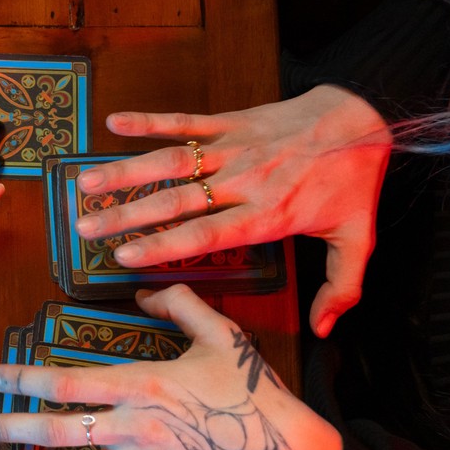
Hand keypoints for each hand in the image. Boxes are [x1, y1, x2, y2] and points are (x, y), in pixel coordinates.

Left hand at [0, 286, 341, 449]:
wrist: (288, 449)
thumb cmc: (252, 389)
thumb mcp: (221, 333)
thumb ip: (179, 304)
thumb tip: (142, 290)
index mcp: (142, 385)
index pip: (68, 381)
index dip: (24, 378)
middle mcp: (134, 428)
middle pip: (57, 431)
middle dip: (9, 429)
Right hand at [79, 84, 391, 336]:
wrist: (363, 119)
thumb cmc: (354, 181)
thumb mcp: (357, 239)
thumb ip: (341, 288)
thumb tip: (323, 330)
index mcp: (266, 215)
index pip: (205, 234)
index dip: (162, 245)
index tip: (125, 257)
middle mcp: (242, 182)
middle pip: (174, 201)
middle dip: (126, 216)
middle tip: (86, 229)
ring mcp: (232, 149)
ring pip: (170, 161)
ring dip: (125, 172)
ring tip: (86, 184)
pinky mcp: (230, 123)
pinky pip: (184, 121)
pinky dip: (148, 120)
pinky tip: (114, 122)